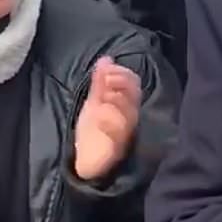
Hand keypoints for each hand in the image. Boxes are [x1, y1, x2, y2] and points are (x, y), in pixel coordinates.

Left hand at [74, 56, 142, 180]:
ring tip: (102, 96)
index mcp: (126, 105)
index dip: (122, 73)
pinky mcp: (115, 150)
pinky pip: (116, 136)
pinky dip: (108, 123)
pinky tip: (99, 114)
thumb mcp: (94, 103)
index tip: (107, 69)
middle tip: (105, 79)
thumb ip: (100, 82)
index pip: (133, 84)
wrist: (88, 163)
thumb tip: (106, 58)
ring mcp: (124, 134)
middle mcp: (129, 118)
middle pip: (132, 97)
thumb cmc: (94, 131)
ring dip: (115, 100)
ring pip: (127, 114)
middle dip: (119, 83)